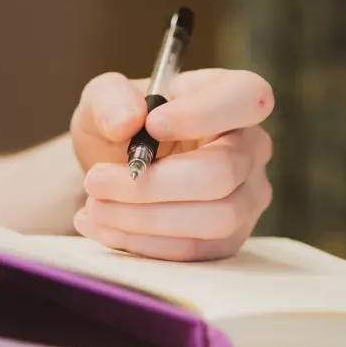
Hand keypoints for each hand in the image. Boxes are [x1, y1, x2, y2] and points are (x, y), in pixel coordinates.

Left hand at [69, 68, 273, 260]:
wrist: (114, 168)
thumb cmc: (123, 124)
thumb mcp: (104, 97)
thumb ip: (110, 98)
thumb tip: (125, 121)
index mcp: (234, 97)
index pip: (247, 98)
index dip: (204, 114)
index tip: (151, 125)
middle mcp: (251, 148)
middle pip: (222, 173)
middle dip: (152, 184)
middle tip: (96, 181)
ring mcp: (246, 198)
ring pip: (212, 219)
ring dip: (143, 219)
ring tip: (94, 207)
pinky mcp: (227, 238)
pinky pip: (194, 249)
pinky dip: (143, 242)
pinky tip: (104, 227)